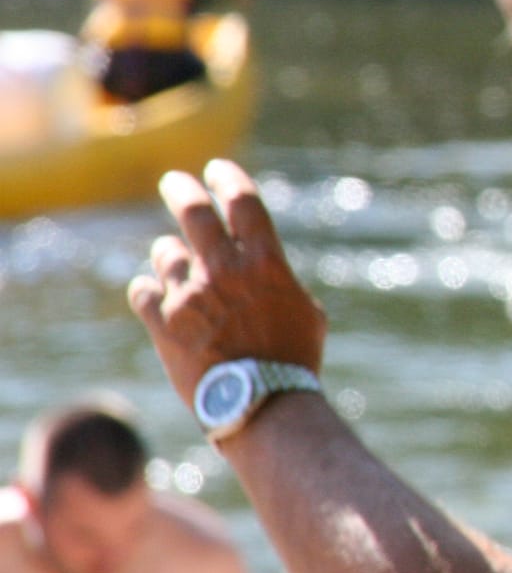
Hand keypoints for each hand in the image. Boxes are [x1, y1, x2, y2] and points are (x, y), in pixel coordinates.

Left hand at [128, 160, 326, 407]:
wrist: (261, 403)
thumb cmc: (293, 360)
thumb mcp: (307, 312)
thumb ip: (281, 283)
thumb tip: (269, 275)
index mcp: (265, 262)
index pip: (243, 201)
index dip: (228, 178)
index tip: (217, 169)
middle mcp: (223, 270)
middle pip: (194, 211)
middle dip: (181, 189)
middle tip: (174, 182)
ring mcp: (189, 295)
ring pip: (165, 255)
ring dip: (171, 258)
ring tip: (177, 269)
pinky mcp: (162, 323)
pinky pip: (142, 291)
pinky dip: (148, 292)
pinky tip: (155, 296)